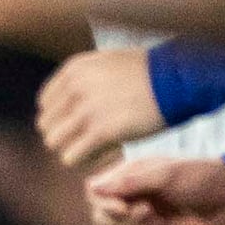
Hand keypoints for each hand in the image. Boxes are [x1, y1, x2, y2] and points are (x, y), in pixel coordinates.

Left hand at [37, 44, 166, 172]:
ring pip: (55, 144)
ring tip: (98, 148)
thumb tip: (70, 100)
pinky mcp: (101, 131)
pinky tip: (108, 153)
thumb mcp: (108, 63)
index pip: (45, 103)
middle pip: (47, 126)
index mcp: (73, 70)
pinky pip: (72, 157)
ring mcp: (86, 110)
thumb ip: (86, 78)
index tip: (83, 124)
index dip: (62, 117)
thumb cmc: (151, 73)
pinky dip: (86, 160)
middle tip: (90, 139)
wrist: (178, 78)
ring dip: (74, 149)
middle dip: (66, 135)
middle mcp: (74, 88)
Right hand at [86, 156, 224, 224]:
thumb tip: (92, 187)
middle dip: (125, 222)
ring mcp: (138, 223)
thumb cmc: (200, 179)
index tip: (124, 207)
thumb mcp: (164, 174)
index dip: (104, 205)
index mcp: (127, 178)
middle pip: (100, 220)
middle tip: (151, 213)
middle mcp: (128, 200)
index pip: (94, 194)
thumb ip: (129, 182)